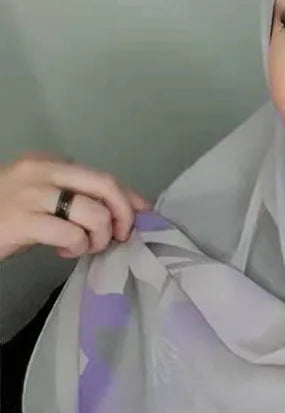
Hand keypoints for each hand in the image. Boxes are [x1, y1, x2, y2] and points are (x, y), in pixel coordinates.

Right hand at [0, 152, 150, 260]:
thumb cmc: (4, 215)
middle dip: (124, 215)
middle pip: (105, 186)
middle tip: (121, 237)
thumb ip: (78, 199)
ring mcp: (31, 193)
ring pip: (94, 212)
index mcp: (49, 162)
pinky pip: (72, 234)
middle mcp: (42, 170)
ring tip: (83, 246)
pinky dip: (77, 247)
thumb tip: (126, 211)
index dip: (129, 198)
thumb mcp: (43, 199)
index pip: (103, 176)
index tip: (143, 215)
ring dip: (99, 237)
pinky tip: (64, 250)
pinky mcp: (22, 220)